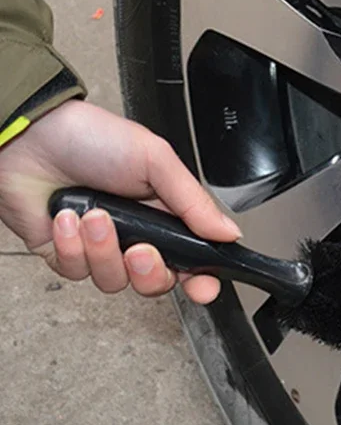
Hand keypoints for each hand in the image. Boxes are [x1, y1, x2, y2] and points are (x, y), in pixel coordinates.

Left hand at [0, 99, 239, 301]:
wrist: (28, 139)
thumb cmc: (90, 137)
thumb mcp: (155, 160)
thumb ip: (194, 201)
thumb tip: (228, 232)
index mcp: (165, 213)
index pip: (193, 259)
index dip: (201, 279)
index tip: (202, 286)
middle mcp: (135, 234)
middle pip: (156, 281)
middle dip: (148, 271)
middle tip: (140, 249)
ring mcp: (100, 246)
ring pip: (114, 281)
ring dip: (103, 249)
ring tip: (93, 216)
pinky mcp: (65, 254)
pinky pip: (77, 271)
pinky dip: (70, 246)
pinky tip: (66, 218)